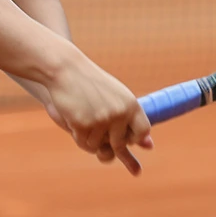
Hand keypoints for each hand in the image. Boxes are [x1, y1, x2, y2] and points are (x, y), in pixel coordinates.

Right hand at [45, 50, 153, 175]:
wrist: (66, 69)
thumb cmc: (91, 84)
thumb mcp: (116, 97)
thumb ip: (132, 122)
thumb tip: (150, 147)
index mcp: (131, 104)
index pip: (143, 131)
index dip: (135, 138)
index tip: (127, 139)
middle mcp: (120, 113)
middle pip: (119, 144)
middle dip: (108, 143)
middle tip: (96, 128)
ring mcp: (102, 120)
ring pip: (98, 147)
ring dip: (89, 139)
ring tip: (82, 118)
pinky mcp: (84, 125)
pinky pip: (84, 144)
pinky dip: (78, 137)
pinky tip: (73, 120)